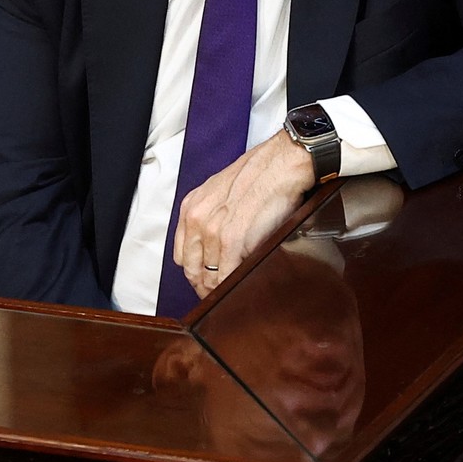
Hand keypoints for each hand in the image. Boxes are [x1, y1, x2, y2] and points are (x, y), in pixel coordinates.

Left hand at [173, 129, 313, 297]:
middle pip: (192, 269)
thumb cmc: (258, 176)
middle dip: (203, 286)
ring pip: (209, 275)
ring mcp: (213, 231)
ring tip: (231, 295)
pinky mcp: (233, 240)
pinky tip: (240, 289)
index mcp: (191, 208)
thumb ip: (210, 216)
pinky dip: (232, 287)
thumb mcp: (219, 192)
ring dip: (219, 290)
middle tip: (218, 296)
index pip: (182, 254)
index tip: (204, 281)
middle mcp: (196, 219)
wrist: (279, 165)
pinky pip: (226, 275)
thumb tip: (214, 242)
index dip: (194, 272)